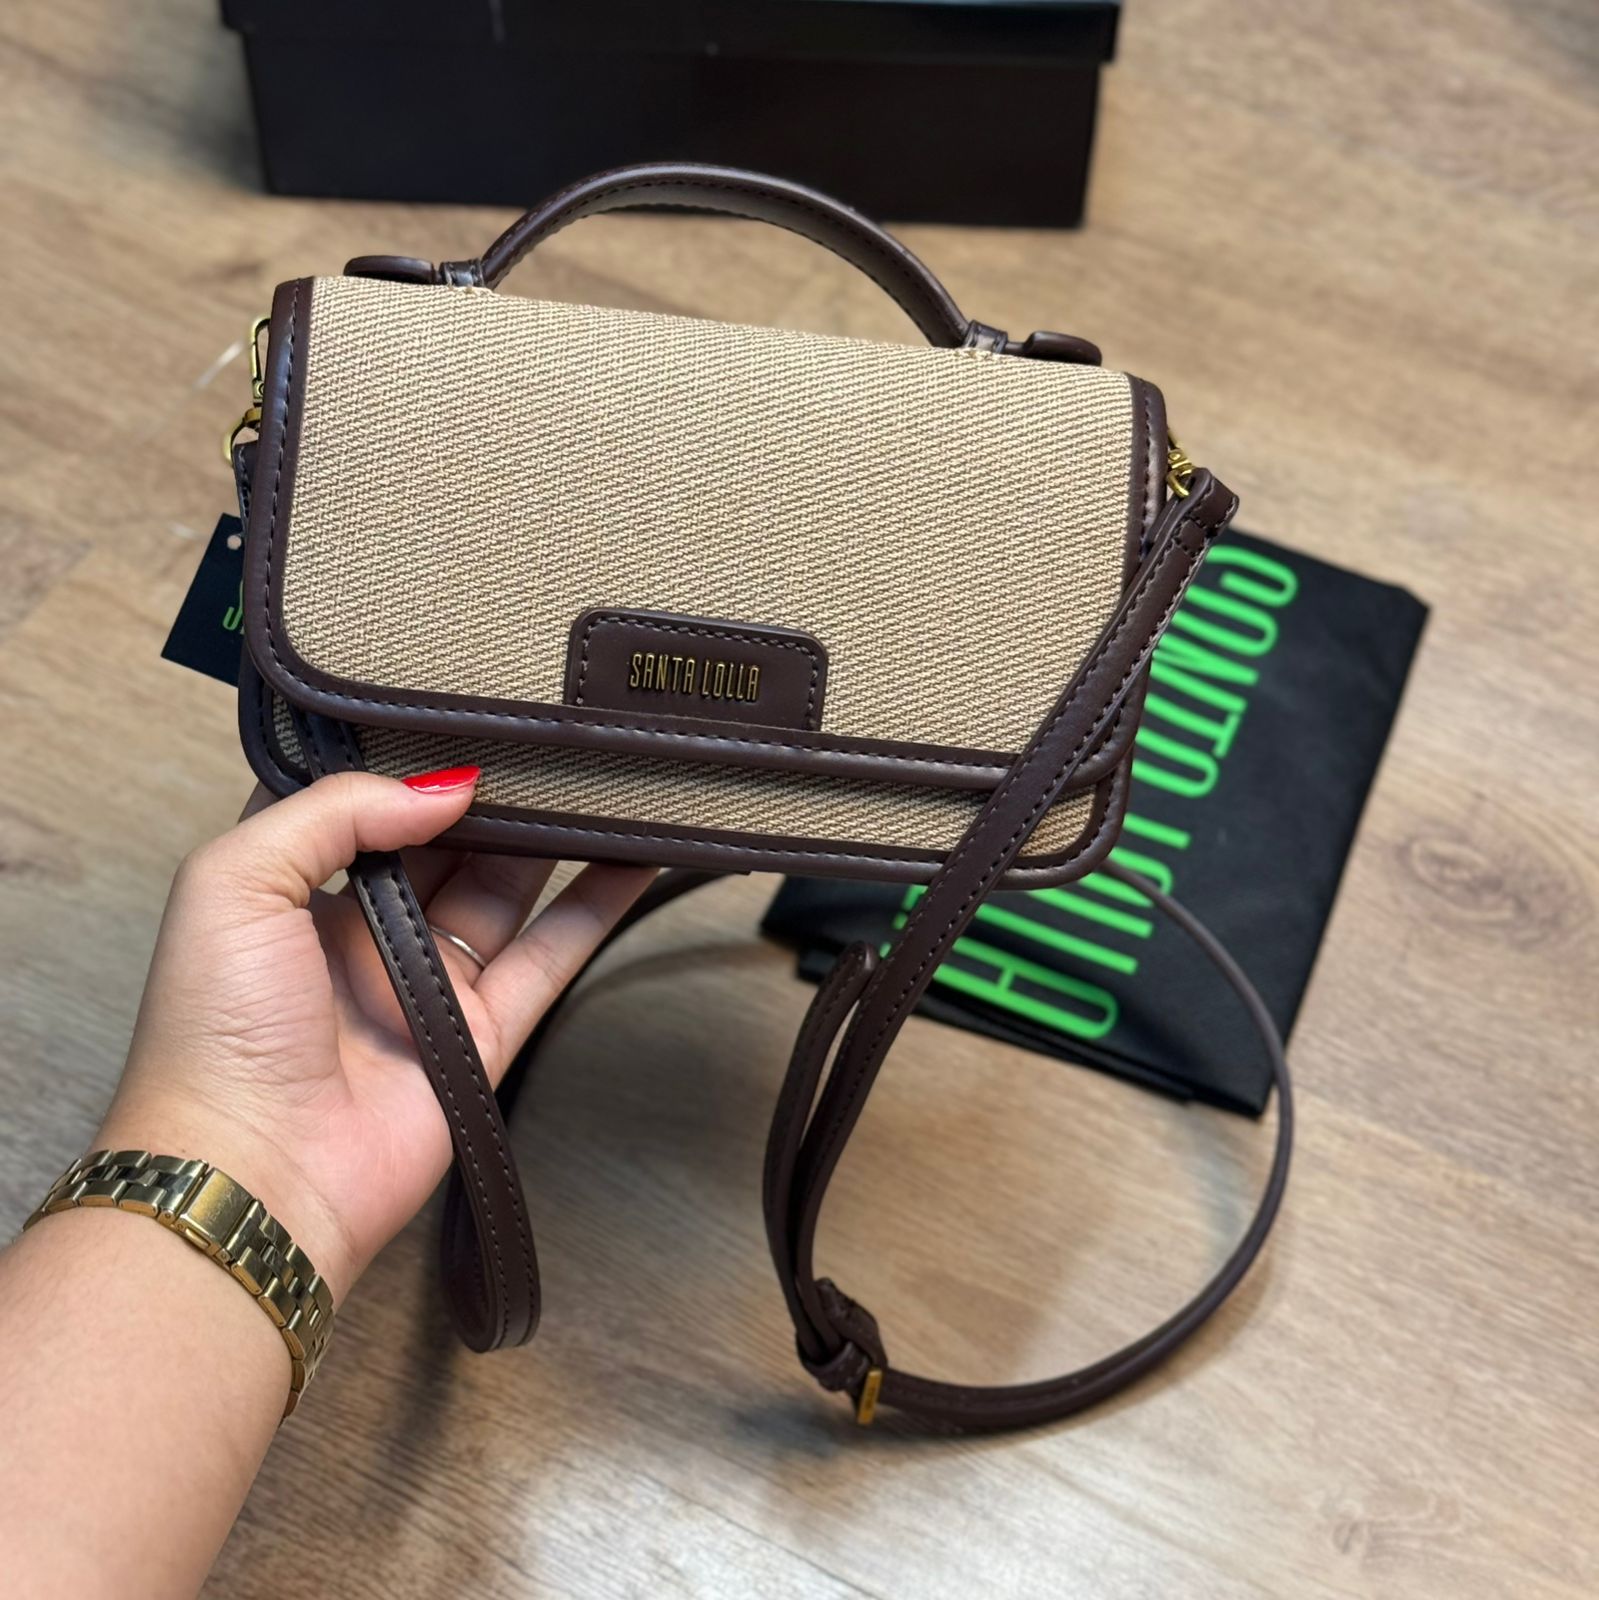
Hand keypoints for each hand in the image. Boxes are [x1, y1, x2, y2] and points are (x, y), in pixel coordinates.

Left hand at [95, 766, 654, 1297]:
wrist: (254, 1175)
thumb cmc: (212, 1035)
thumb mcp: (233, 881)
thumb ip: (335, 810)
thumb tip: (445, 786)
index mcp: (294, 887)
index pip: (359, 798)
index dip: (407, 752)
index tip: (463, 700)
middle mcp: (364, 927)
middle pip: (447, 837)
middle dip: (494, 787)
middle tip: (550, 733)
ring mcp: (429, 980)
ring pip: (508, 885)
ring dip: (557, 834)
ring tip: (607, 774)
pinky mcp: (485, 1030)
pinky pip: (551, 952)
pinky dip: (597, 903)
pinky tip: (636, 853)